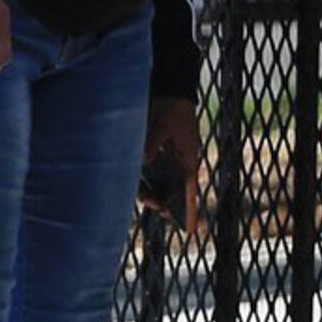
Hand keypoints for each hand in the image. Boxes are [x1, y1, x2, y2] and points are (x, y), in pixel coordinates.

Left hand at [141, 94, 204, 233]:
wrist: (167, 91)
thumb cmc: (171, 109)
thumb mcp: (162, 127)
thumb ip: (149, 145)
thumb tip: (139, 162)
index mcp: (187, 162)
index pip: (190, 192)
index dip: (189, 211)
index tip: (189, 230)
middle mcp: (175, 165)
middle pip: (170, 191)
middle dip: (162, 202)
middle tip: (158, 207)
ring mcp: (162, 160)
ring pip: (155, 184)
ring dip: (149, 193)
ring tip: (147, 199)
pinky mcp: (149, 153)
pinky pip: (142, 173)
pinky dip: (138, 180)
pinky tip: (131, 185)